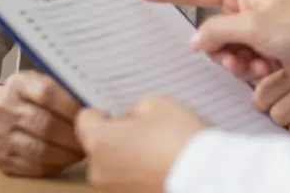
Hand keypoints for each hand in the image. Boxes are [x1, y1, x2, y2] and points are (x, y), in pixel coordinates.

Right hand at [0, 71, 83, 176]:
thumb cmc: (24, 99)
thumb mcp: (37, 82)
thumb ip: (62, 89)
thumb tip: (96, 104)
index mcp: (17, 84)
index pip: (47, 93)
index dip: (72, 107)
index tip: (93, 115)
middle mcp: (4, 108)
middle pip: (45, 124)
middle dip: (74, 135)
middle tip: (93, 139)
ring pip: (40, 150)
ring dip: (67, 154)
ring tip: (81, 151)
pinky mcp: (0, 159)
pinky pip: (33, 167)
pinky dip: (54, 165)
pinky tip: (65, 159)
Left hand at [76, 98, 207, 192]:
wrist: (205, 178)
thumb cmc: (180, 139)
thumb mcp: (157, 104)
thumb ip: (135, 109)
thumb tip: (132, 120)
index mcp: (98, 142)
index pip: (84, 119)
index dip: (102, 112)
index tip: (119, 113)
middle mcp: (98, 171)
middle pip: (98, 146)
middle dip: (116, 137)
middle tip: (145, 132)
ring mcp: (113, 192)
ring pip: (113, 166)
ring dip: (128, 158)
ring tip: (157, 152)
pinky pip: (127, 183)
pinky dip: (139, 176)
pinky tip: (160, 168)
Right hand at [137, 0, 289, 87]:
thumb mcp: (255, 26)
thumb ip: (219, 32)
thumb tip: (196, 41)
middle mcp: (248, 9)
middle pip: (211, 31)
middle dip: (219, 48)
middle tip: (237, 56)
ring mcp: (259, 32)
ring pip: (227, 52)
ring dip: (238, 62)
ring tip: (260, 64)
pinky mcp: (270, 53)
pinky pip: (245, 64)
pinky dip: (252, 70)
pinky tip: (270, 69)